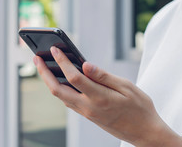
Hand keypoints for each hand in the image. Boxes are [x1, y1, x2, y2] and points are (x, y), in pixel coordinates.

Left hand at [33, 46, 181, 146]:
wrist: (145, 133)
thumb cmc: (140, 108)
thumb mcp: (127, 87)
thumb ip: (104, 76)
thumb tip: (85, 65)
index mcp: (99, 98)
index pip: (74, 77)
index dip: (62, 61)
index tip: (55, 49)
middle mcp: (88, 108)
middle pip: (58, 90)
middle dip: (45, 73)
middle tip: (36, 58)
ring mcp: (86, 113)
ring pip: (61, 97)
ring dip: (50, 81)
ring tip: (43, 66)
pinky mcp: (87, 116)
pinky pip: (68, 101)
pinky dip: (60, 89)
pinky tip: (59, 79)